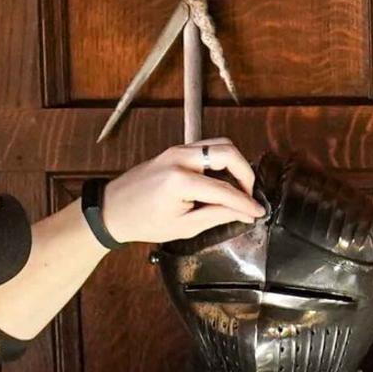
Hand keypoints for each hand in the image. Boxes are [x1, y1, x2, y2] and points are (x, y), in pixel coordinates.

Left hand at [98, 141, 262, 244]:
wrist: (113, 208)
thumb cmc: (143, 221)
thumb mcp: (184, 226)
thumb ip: (217, 216)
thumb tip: (245, 213)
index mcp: (180, 180)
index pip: (225, 189)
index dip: (246, 202)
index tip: (259, 212)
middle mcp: (180, 158)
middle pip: (228, 151)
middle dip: (245, 173)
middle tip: (248, 195)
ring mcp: (177, 150)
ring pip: (219, 145)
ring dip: (234, 164)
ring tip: (237, 189)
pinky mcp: (175, 150)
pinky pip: (207, 148)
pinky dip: (221, 161)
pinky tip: (222, 181)